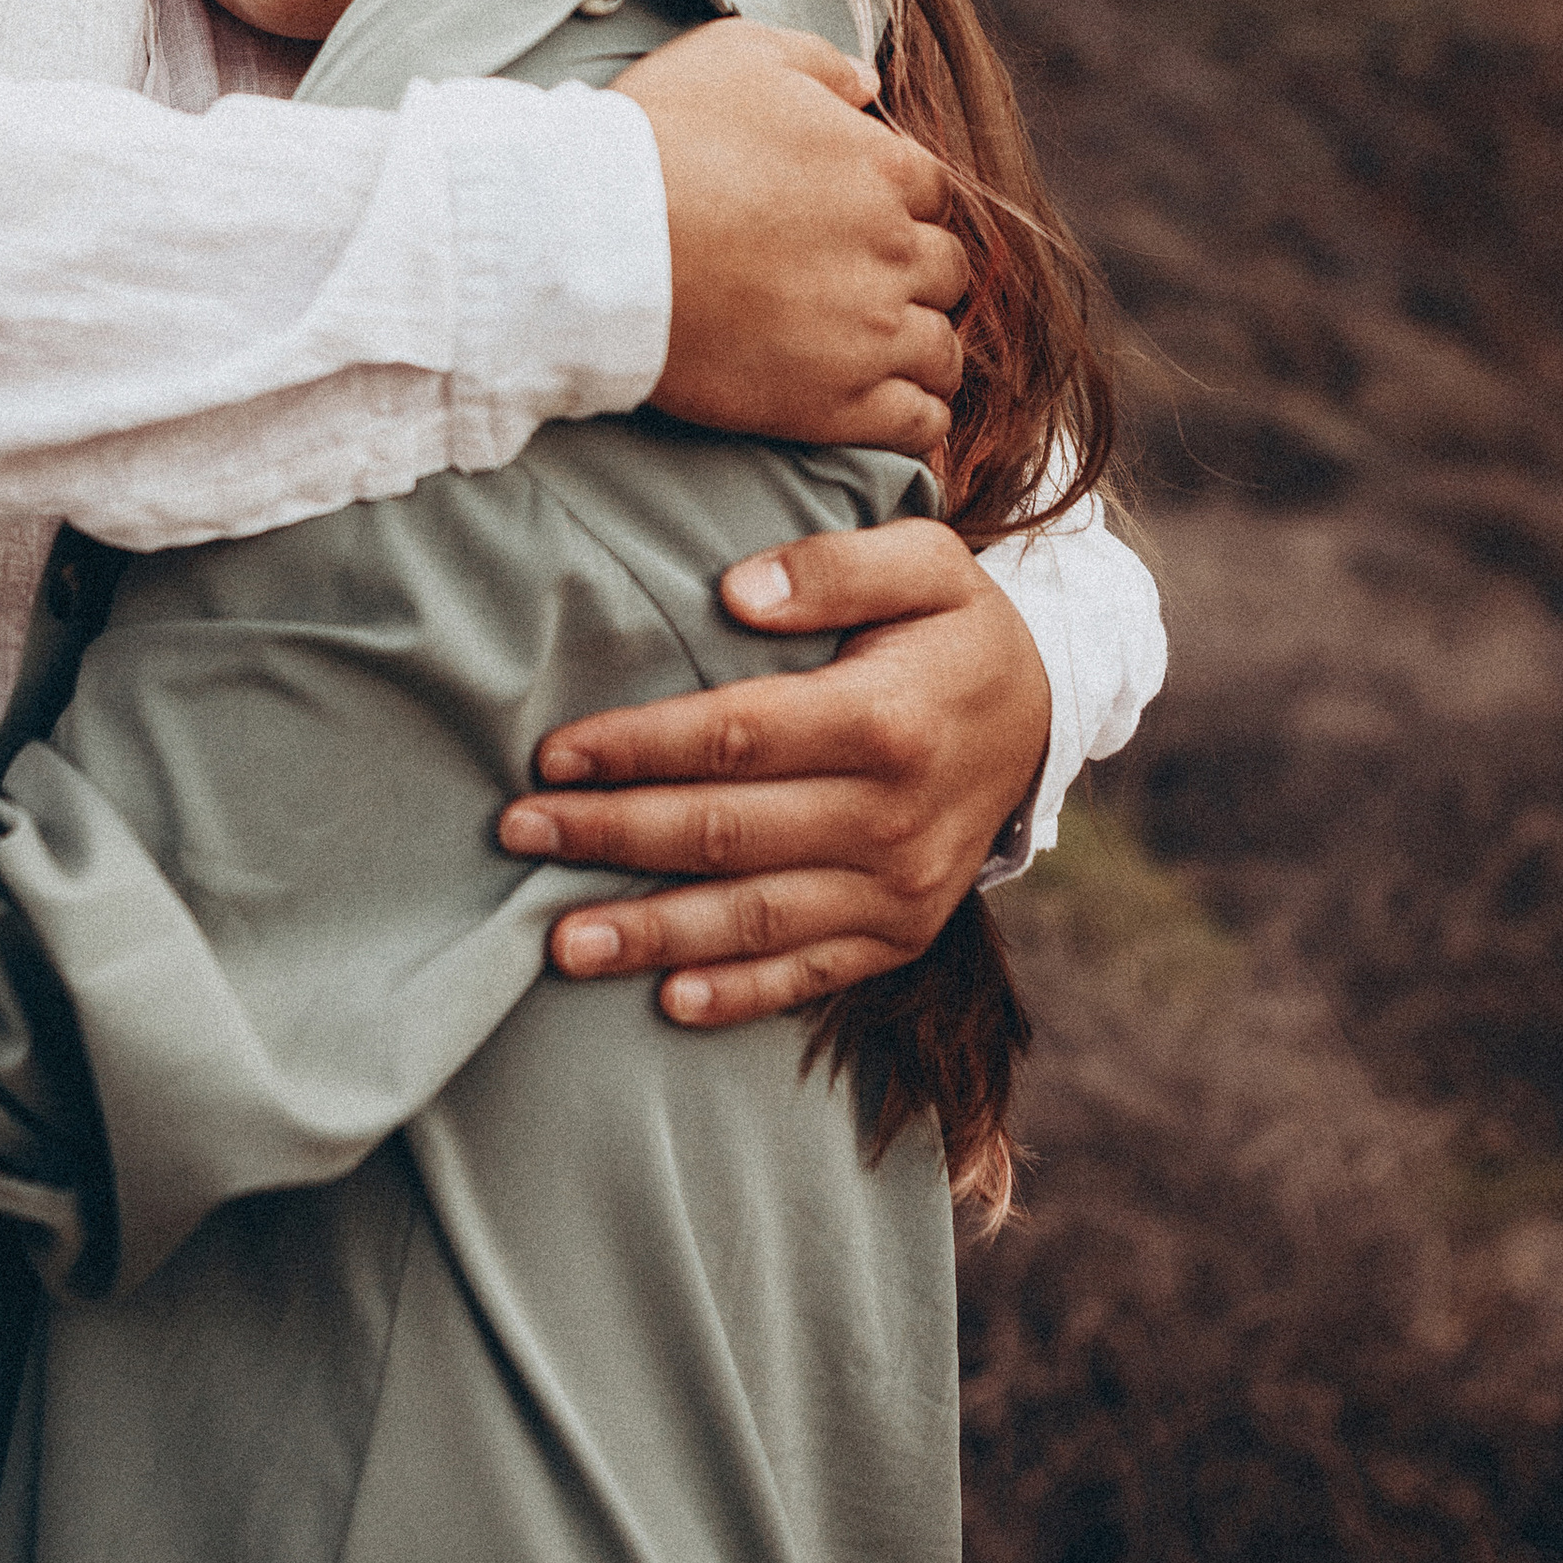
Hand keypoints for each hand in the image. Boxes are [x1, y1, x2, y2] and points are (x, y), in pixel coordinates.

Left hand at [497, 521, 1050, 1024]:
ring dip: (650, 934)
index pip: (736, 737)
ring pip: (753, 918)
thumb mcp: (926, 561)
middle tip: (518, 833)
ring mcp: (900, 888)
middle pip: (725, 833)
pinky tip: (668, 1001)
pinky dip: (739, 992)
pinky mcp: (903, 933)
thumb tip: (737, 589)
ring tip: (558, 942)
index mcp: (886, 720)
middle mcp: (893, 818)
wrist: (1045, 718)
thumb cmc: (957, 628)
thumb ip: (834, 563)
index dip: (639, 748)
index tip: (552, 753)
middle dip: (610, 835)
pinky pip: (812, 972)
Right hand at [614, 21, 965, 458]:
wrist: (595, 242)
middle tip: (866, 287)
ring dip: (922, 347)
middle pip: (946, 270)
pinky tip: (894, 410)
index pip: (932, 193)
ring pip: (942, 350)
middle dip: (915, 276)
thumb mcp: (739, 55)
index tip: (861, 223)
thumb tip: (869, 84)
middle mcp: (892, 250)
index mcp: (880, 166)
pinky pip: (917, 421)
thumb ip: (819, 64)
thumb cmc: (657, 139)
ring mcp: (871, 333)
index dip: (899, 207)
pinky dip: (918, 417)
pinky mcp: (836, 404)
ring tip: (882, 353)